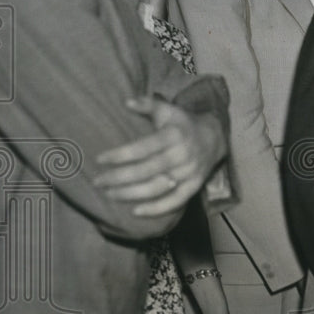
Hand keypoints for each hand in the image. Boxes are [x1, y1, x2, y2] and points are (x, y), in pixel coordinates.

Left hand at [94, 96, 226, 216]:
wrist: (215, 138)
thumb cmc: (183, 124)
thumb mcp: (168, 110)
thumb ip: (148, 105)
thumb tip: (126, 102)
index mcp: (173, 136)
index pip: (142, 148)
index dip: (120, 155)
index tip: (99, 160)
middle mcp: (181, 155)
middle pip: (146, 171)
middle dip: (119, 178)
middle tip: (98, 181)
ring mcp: (189, 173)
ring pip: (157, 188)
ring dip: (131, 194)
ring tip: (109, 194)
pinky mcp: (194, 186)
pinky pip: (175, 201)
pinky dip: (156, 209)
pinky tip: (135, 211)